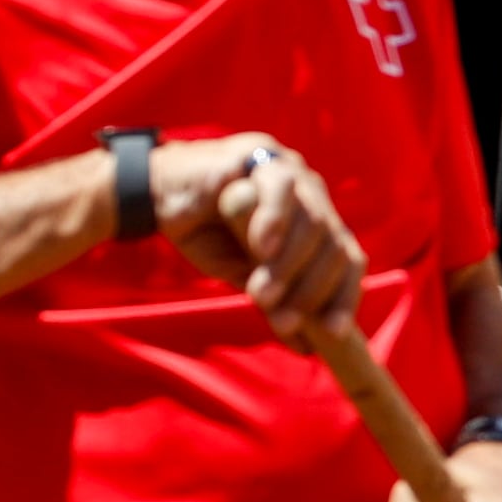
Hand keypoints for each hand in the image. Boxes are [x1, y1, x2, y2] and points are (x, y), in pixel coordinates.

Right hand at [156, 135, 360, 341]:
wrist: (154, 195)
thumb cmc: (206, 233)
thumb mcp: (243, 273)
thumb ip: (277, 298)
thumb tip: (307, 347)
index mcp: (318, 221)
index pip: (347, 258)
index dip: (343, 296)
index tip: (332, 333)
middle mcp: (314, 194)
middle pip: (334, 244)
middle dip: (311, 290)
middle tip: (283, 322)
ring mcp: (292, 171)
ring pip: (313, 221)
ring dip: (288, 265)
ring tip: (260, 295)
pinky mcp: (261, 154)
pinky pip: (280, 188)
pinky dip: (274, 222)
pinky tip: (262, 248)